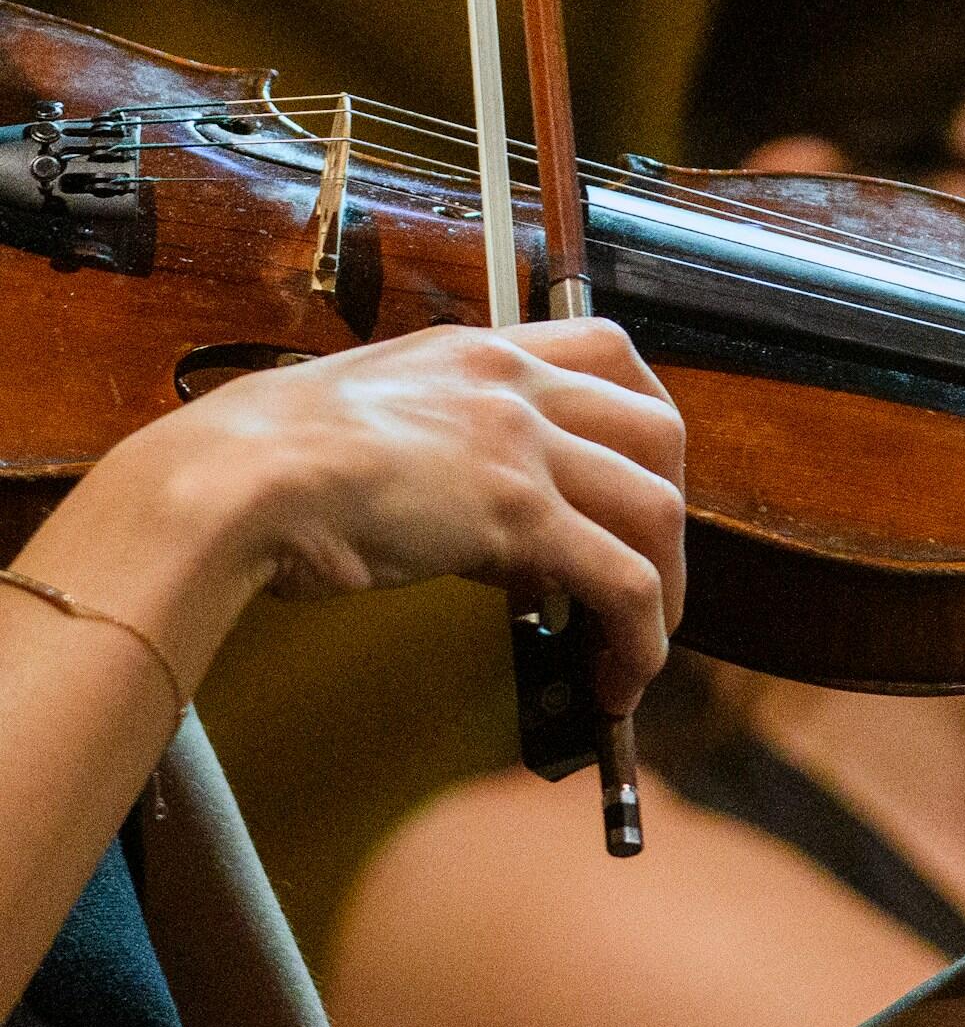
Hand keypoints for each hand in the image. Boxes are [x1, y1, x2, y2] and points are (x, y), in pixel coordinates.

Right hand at [112, 321, 685, 713]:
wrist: (233, 478)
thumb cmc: (266, 459)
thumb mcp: (373, 421)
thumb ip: (441, 452)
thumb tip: (485, 530)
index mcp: (478, 353)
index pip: (607, 350)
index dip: (643, 415)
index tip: (639, 471)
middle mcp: (513, 385)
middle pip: (657, 429)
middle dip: (670, 508)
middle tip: (651, 569)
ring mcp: (521, 446)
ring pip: (657, 507)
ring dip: (666, 586)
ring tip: (640, 646)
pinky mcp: (518, 517)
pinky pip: (622, 581)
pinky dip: (639, 637)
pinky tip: (619, 677)